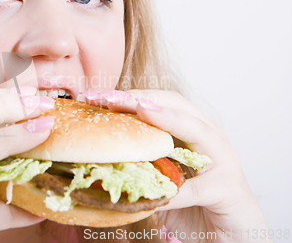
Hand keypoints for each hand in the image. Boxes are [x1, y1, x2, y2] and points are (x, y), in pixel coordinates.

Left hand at [82, 89, 270, 242]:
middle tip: (110, 98)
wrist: (229, 235)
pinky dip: (177, 189)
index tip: (96, 96)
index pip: (159, 102)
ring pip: (197, 131)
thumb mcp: (159, 178)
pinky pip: (198, 187)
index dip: (128, 96)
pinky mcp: (229, 189)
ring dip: (169, 119)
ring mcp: (224, 160)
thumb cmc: (192, 203)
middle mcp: (209, 136)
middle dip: (141, 98)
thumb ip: (138, 165)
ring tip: (142, 110)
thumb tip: (97, 159)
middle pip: (176, 105)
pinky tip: (158, 190)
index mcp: (190, 129)